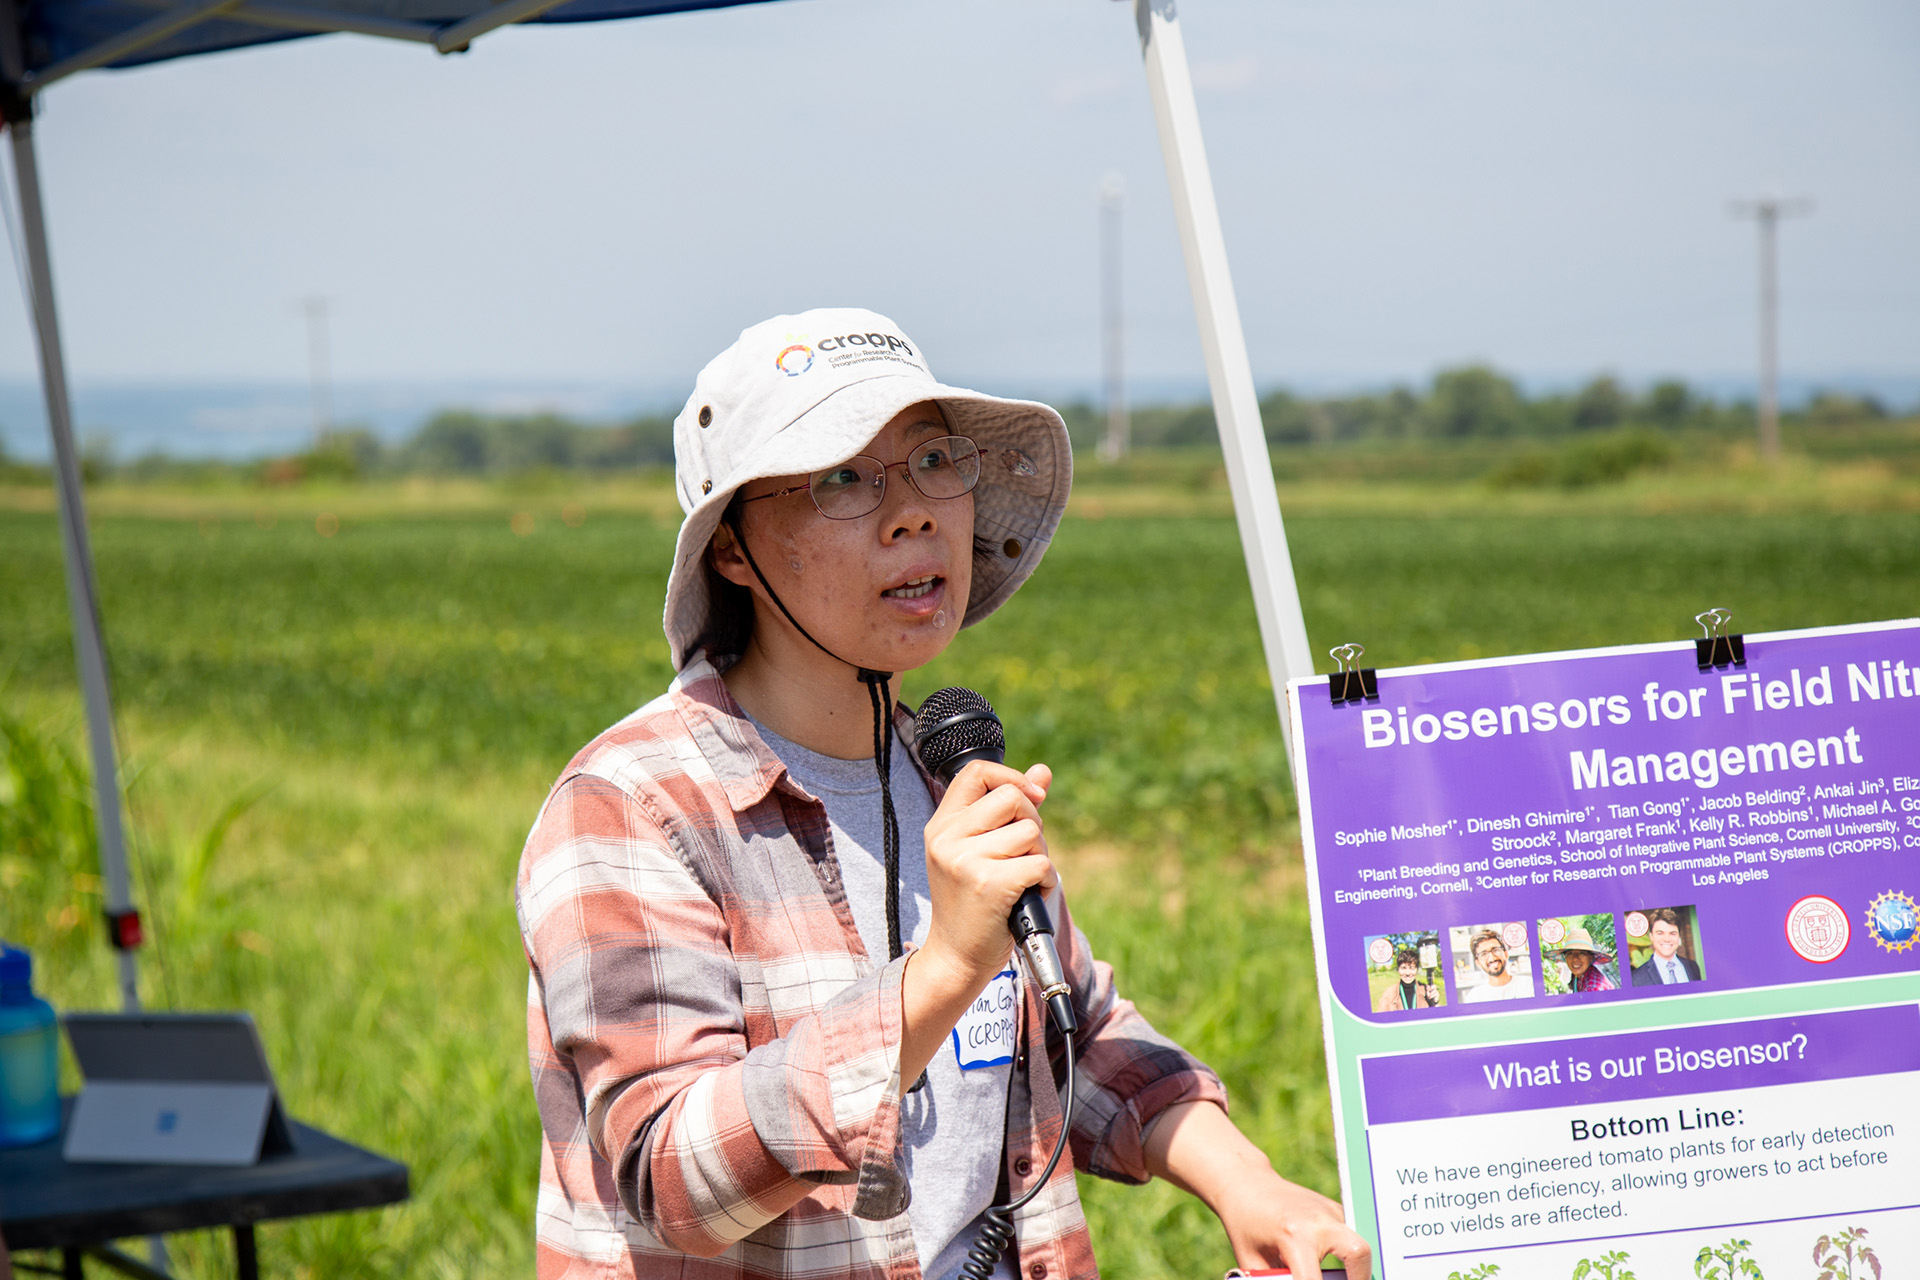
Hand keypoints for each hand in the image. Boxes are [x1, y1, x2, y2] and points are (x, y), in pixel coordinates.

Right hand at [919, 759, 1054, 989]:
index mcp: (942, 825)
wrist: (957, 956)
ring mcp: (966, 860)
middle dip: (1032, 821)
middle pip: (1012, 797)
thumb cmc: (972, 903)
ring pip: (1030, 832)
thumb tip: (1043, 772)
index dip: (1010, 776)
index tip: (1030, 796)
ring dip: (1039, 855)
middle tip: (1023, 852)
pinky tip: (1029, 895)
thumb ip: (1010, 809)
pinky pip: (1040, 863)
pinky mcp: (989, 884)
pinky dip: (1046, 880)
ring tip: (1022, 879)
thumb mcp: (980, 850)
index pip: (976, 771)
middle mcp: (948, 838)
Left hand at [1145, 1102, 1371, 1279]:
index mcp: (1292, 1234)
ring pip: (1358, 1245)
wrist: (1242, 1178)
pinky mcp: (1334, 1208)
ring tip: (1329, 1275)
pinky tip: (1322, 1259)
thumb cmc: (1243, 1225)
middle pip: (1358, 1253)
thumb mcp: (1251, 1260)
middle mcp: (1317, 1219)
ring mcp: (1330, 1211)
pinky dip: (1341, 1254)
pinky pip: (1347, 1236)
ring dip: (1349, 1268)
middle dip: (1357, 1278)